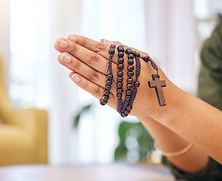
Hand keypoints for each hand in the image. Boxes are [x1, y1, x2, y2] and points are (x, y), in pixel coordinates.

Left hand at [54, 35, 173, 117]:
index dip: (85, 42)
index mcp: (127, 60)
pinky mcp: (117, 102)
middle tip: (58, 43)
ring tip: (61, 57)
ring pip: (94, 75)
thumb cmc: (152, 78)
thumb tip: (102, 41)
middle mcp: (122, 73)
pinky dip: (85, 84)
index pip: (102, 49)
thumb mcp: (142, 59)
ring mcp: (119, 88)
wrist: (164, 102)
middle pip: (95, 59)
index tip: (70, 37)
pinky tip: (72, 76)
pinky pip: (99, 92)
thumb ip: (124, 50)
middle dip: (75, 51)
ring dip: (77, 65)